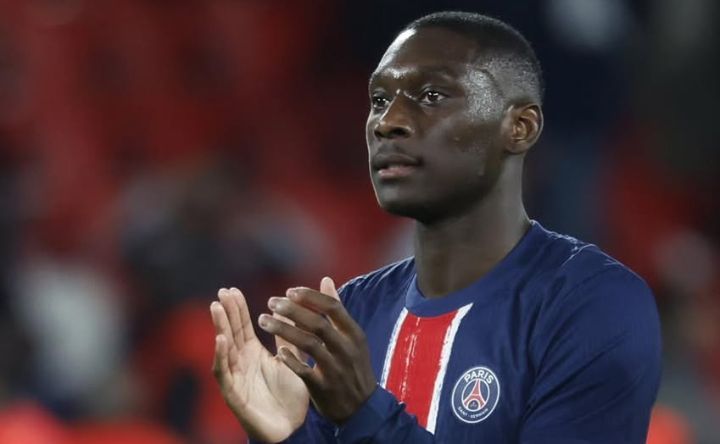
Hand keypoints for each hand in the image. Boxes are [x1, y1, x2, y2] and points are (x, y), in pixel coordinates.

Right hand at [210, 288, 309, 442]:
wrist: (294, 427)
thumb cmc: (290, 396)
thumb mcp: (292, 360)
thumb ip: (288, 336)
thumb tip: (285, 309)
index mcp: (254, 354)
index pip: (242, 327)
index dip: (237, 309)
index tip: (232, 289)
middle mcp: (241, 363)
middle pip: (230, 333)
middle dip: (225, 312)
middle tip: (222, 292)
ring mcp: (236, 378)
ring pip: (223, 349)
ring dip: (219, 328)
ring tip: (217, 308)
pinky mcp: (234, 394)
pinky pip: (224, 374)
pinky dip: (221, 356)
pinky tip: (222, 340)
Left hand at [259, 277, 376, 422]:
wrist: (362, 409)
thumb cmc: (353, 366)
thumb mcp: (352, 337)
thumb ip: (336, 310)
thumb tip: (326, 280)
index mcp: (354, 334)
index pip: (332, 308)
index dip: (309, 297)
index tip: (289, 291)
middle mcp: (346, 349)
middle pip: (318, 323)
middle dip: (292, 311)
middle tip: (271, 302)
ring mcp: (335, 369)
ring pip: (308, 344)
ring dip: (284, 330)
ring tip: (263, 321)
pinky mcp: (324, 388)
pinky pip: (304, 371)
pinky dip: (290, 360)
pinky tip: (277, 351)